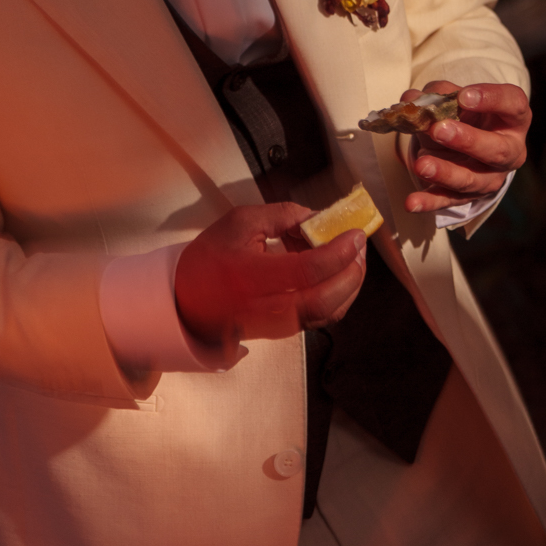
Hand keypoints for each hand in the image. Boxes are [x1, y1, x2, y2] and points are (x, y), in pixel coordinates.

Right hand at [175, 202, 365, 354]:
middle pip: (324, 300)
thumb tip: (319, 217)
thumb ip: (282, 215)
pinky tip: (337, 274)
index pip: (306, 271)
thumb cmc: (210, 260)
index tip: (355, 234)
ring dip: (350, 285)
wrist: (186, 299)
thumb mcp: (240, 222)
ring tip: (353, 258)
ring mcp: (276, 324)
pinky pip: (321, 317)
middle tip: (359, 247)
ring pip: (328, 313)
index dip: (338, 252)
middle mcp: (264, 307)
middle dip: (353, 272)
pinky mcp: (284, 330)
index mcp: (248, 277)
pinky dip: (338, 295)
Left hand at [403, 81, 530, 214]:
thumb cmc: (466, 115)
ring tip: (422, 164)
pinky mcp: (468, 196)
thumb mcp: (456, 99)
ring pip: (471, 179)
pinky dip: (429, 202)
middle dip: (468, 141)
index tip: (464, 96)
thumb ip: (438, 94)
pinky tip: (411, 203)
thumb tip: (412, 98)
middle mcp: (509, 151)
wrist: (464, 146)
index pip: (513, 105)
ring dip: (445, 172)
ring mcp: (490, 177)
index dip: (491, 99)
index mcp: (513, 119)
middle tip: (439, 129)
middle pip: (496, 150)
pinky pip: (449, 200)